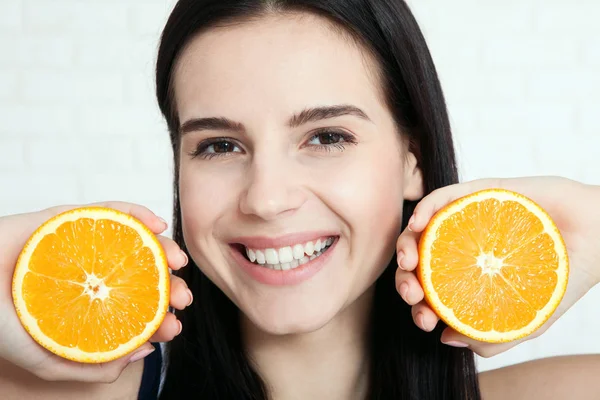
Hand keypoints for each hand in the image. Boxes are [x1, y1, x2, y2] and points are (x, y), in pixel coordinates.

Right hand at [0, 202, 191, 381]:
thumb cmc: (3, 326)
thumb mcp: (51, 360)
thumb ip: (98, 363)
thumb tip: (146, 351)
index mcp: (92, 307)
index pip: (136, 312)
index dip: (161, 319)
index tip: (174, 326)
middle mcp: (93, 276)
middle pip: (143, 278)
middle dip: (171, 288)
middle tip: (182, 298)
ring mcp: (85, 247)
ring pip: (135, 244)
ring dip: (164, 250)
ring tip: (178, 262)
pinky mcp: (72, 219)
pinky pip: (111, 211)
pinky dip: (138, 214)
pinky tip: (158, 225)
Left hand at [395, 176, 599, 356]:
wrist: (598, 239)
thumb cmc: (560, 277)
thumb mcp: (527, 319)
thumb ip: (491, 335)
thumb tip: (446, 338)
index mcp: (466, 275)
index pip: (431, 291)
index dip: (419, 306)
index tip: (425, 320)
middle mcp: (461, 248)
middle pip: (418, 263)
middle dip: (406, 281)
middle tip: (413, 295)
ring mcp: (467, 221)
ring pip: (421, 231)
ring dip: (406, 247)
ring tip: (408, 264)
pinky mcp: (479, 195)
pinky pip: (443, 197)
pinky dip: (425, 209)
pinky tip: (419, 224)